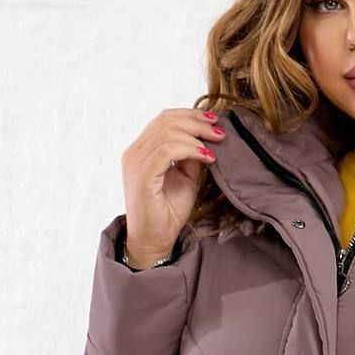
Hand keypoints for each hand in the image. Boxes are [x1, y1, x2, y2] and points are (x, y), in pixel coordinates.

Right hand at [120, 107, 223, 263]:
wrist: (154, 239)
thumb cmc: (168, 211)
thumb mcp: (186, 177)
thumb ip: (191, 155)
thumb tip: (207, 137)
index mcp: (142, 150)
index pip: (165, 119)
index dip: (191, 115)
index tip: (215, 121)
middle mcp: (135, 152)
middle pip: (166, 120)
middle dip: (197, 122)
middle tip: (219, 132)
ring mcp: (135, 163)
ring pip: (167, 132)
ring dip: (197, 136)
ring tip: (215, 146)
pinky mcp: (142, 175)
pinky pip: (167, 151)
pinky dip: (191, 149)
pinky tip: (206, 157)